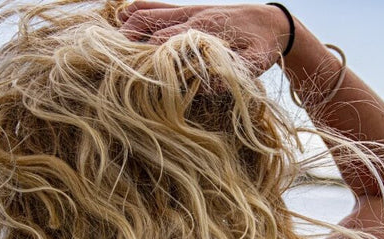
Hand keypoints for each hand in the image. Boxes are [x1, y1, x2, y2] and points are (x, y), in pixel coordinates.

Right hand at [118, 1, 290, 73]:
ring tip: (110, 47)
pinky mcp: (187, 9)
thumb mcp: (256, 63)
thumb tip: (212, 86)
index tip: (133, 73)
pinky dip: (136, 11)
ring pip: (148, 13)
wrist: (273, 22)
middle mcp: (192, 16)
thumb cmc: (264, 46)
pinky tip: (122, 22)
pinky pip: (156, 6)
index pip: (167, 42)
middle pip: (150, 25)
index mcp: (206, 30)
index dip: (148, 57)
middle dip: (129, 43)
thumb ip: (235, 72)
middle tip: (112, 63)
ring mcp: (188, 10)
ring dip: (128, 27)